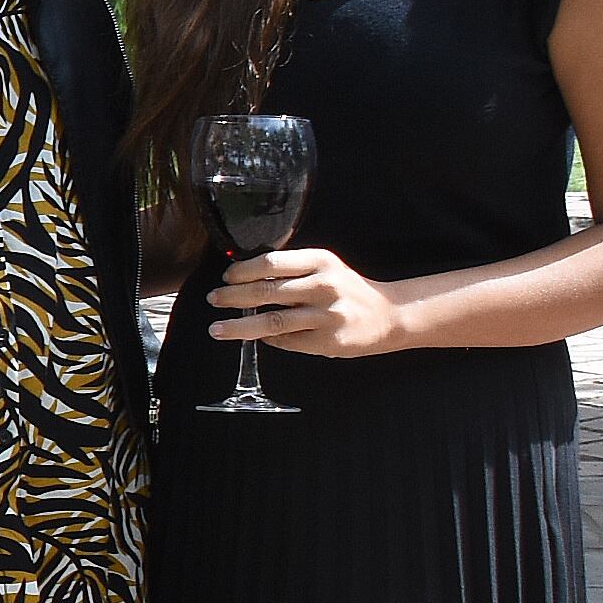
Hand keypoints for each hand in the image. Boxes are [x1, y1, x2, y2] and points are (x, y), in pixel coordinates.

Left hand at [210, 247, 405, 355]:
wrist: (388, 315)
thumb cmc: (346, 290)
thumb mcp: (324, 269)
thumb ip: (291, 271)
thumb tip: (243, 280)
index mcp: (321, 261)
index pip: (272, 263)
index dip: (244, 271)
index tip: (226, 277)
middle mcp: (324, 286)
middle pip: (267, 292)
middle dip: (233, 297)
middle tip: (214, 300)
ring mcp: (327, 315)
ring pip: (272, 322)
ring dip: (239, 327)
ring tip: (217, 329)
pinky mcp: (328, 341)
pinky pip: (287, 341)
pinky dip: (268, 340)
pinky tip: (257, 337)